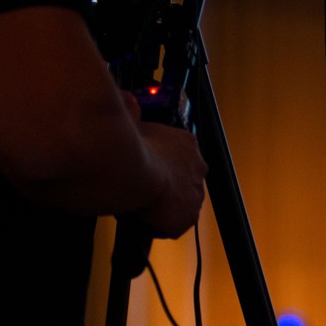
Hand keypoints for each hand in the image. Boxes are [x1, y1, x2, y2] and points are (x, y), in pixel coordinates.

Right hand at [137, 122, 206, 237]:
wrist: (135, 170)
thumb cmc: (132, 146)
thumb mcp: (133, 121)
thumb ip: (132, 112)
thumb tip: (127, 99)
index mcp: (187, 144)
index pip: (180, 158)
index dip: (163, 166)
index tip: (149, 169)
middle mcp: (198, 168)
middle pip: (184, 181)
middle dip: (167, 187)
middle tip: (144, 191)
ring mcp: (195, 194)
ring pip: (180, 204)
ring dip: (164, 206)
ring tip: (141, 206)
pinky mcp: (187, 217)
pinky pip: (174, 225)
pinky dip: (159, 225)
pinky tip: (144, 219)